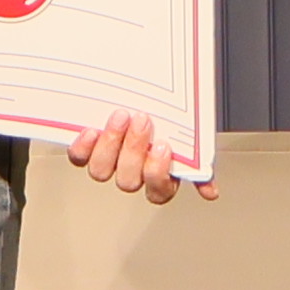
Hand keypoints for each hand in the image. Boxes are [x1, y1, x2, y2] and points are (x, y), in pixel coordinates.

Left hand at [68, 115, 209, 205]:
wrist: (139, 97)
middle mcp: (132, 174)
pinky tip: (92, 130)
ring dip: (110, 145)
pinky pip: (78, 158)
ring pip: (102, 172)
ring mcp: (108, 163)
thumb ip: (198, 163)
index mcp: (158, 177)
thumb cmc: (166, 121)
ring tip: (120, 118)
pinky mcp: (87, 151)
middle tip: (142, 121)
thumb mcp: (188, 138)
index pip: (158, 191)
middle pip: (128, 180)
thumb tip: (211, 191)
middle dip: (134, 150)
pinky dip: (82, 147)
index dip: (158, 173)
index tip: (163, 147)